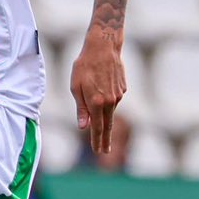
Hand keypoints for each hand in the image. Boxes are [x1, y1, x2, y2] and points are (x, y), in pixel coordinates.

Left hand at [70, 29, 126, 155]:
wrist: (104, 47)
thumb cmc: (84, 66)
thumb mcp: (76, 87)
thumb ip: (81, 109)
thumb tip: (83, 127)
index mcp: (96, 102)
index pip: (97, 128)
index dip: (97, 141)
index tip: (98, 151)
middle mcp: (110, 101)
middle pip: (107, 125)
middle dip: (105, 139)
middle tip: (105, 152)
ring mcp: (118, 95)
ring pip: (110, 111)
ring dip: (104, 115)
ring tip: (98, 110)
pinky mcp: (123, 89)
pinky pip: (113, 99)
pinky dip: (107, 99)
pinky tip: (102, 86)